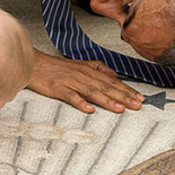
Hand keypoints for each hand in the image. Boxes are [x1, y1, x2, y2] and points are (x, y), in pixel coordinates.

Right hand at [28, 51, 144, 113]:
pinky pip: (71, 96)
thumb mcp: (80, 65)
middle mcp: (83, 75)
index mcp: (89, 71)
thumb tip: (114, 75)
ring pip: (92, 92)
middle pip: (106, 87)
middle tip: (137, 105)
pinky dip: (81, 103)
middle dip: (123, 96)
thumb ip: (98, 69)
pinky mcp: (58, 88)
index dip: (127, 90)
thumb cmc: (56, 67)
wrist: (34, 64)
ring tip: (120, 109)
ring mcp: (71, 82)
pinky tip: (89, 110)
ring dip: (107, 101)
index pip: (112, 81)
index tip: (140, 98)